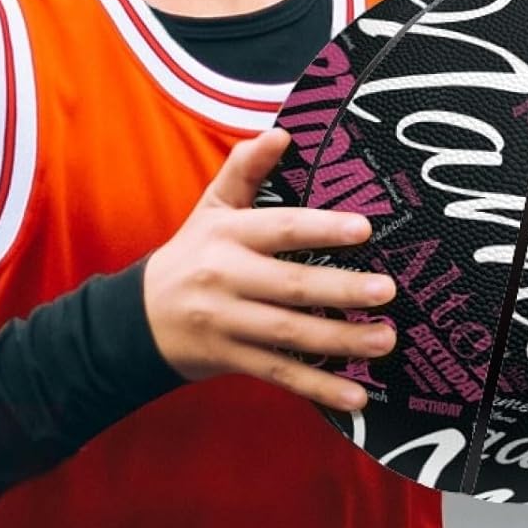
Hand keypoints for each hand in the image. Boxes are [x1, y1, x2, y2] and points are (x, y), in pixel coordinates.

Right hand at [142, 127, 396, 411]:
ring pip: (290, 334)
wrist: (139, 318)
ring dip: (341, 341)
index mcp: (226, 236)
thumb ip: (245, 169)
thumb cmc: (192, 256)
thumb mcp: (211, 209)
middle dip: (342, 290)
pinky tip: (357, 396)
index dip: (320, 228)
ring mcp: (228, 323)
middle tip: (388, 291)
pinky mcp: (232, 359)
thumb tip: (282, 132)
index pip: (278, 228)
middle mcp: (226, 279)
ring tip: (385, 340)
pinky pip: (281, 374)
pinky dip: (319, 387)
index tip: (364, 229)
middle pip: (291, 285)